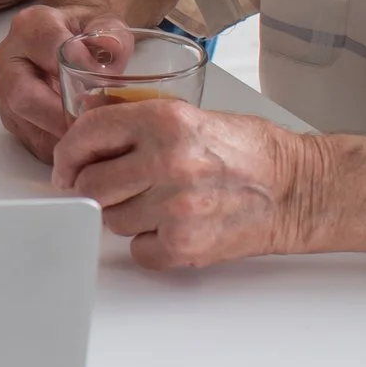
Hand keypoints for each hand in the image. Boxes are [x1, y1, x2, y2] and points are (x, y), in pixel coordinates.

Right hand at [0, 2, 145, 161]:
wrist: (71, 38)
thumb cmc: (88, 33)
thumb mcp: (107, 24)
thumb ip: (111, 37)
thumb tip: (106, 61)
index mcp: (30, 28)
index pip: (46, 49)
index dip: (76, 69)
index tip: (103, 82)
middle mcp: (8, 58)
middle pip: (23, 96)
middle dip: (62, 116)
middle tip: (96, 124)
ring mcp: (5, 91)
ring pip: (26, 125)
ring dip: (61, 136)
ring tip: (94, 135)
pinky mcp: (11, 117)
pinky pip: (32, 141)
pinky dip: (59, 147)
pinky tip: (82, 141)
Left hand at [51, 97, 323, 268]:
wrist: (298, 190)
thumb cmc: (252, 152)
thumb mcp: (192, 115)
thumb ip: (137, 120)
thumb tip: (85, 126)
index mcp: (166, 121)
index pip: (89, 134)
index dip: (69, 153)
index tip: (67, 165)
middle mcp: (167, 162)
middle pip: (91, 184)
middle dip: (94, 188)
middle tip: (110, 188)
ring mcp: (175, 207)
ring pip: (111, 220)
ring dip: (125, 215)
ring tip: (160, 203)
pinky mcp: (184, 245)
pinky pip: (138, 251)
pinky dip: (150, 244)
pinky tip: (174, 226)